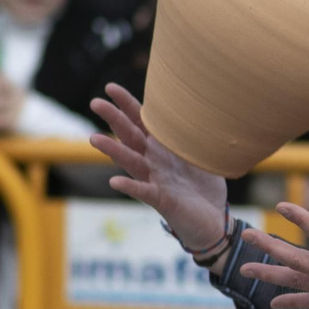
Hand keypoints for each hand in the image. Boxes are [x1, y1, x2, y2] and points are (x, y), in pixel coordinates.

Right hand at [89, 82, 228, 251]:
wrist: (213, 221)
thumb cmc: (205, 187)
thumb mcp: (202, 155)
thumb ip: (195, 136)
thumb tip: (202, 109)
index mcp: (162, 149)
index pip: (141, 122)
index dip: (127, 105)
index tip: (110, 87)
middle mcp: (153, 162)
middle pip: (130, 137)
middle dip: (114, 120)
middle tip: (95, 103)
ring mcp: (154, 180)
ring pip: (130, 162)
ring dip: (112, 150)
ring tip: (94, 139)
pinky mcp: (161, 200)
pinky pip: (143, 192)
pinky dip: (129, 186)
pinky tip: (114, 181)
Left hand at [238, 197, 308, 308]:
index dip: (299, 217)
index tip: (280, 206)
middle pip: (293, 257)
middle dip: (268, 245)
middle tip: (246, 235)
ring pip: (292, 280)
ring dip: (268, 273)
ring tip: (245, 269)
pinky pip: (307, 303)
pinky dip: (289, 302)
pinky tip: (272, 303)